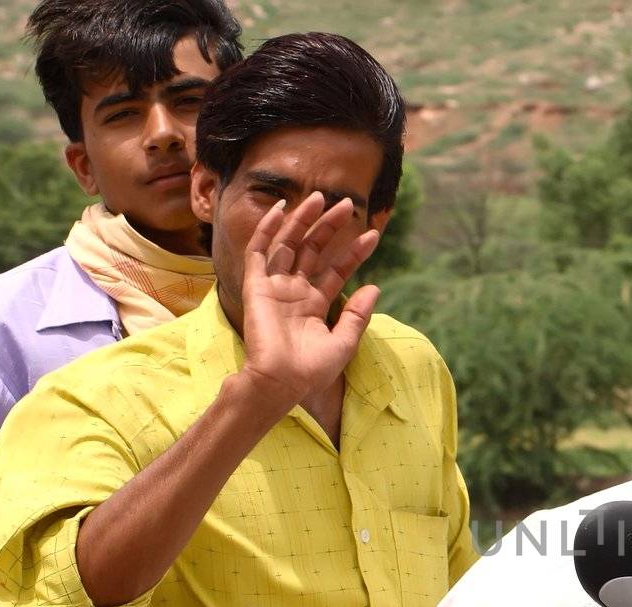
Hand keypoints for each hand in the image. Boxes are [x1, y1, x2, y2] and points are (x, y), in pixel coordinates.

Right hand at [238, 191, 380, 408]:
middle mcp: (294, 292)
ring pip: (288, 244)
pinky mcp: (256, 286)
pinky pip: (259, 251)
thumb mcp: (344, 342)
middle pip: (313, 250)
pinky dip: (268, 230)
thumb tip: (375, 287)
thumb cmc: (312, 370)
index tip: (373, 236)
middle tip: (346, 205)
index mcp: (314, 305)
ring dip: (303, 220)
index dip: (354, 253)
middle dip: (329, 227)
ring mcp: (275, 287)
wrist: (281, 382)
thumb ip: (358, 314)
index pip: (337, 271)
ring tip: (322, 198)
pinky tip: (282, 210)